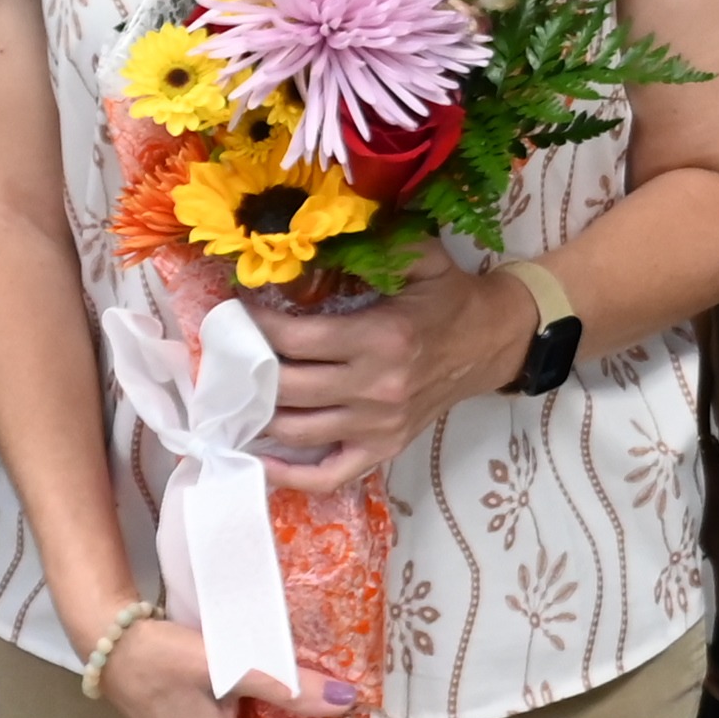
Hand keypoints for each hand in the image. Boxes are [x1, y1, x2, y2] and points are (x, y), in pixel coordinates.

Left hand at [251, 249, 535, 491]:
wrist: (492, 339)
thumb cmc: (448, 294)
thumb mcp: (417, 254)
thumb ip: (366, 244)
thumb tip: (304, 242)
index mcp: (381, 338)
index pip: (297, 341)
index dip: (257, 325)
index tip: (236, 308)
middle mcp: (377, 388)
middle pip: (288, 389)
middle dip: (248, 368)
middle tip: (226, 348)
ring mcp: (379, 426)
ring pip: (297, 431)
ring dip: (257, 414)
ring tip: (232, 392)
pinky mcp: (384, 449)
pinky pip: (328, 474)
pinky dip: (289, 474)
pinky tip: (259, 458)